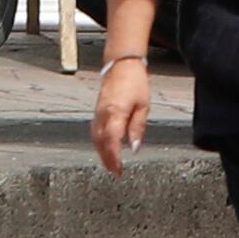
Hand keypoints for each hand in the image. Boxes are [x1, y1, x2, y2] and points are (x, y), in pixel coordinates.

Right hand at [91, 55, 153, 173]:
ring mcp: (98, 112)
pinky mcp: (97, 110)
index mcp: (115, 112)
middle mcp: (103, 114)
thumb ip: (137, 128)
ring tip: (110, 165)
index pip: (112, 141)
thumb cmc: (135, 82)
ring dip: (101, 153)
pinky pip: (95, 130)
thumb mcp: (143, 105)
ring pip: (96, 138)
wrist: (122, 64)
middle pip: (101, 143)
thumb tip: (134, 148)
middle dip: (107, 159)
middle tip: (115, 172)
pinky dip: (98, 142)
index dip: (114, 158)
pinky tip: (104, 148)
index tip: (119, 170)